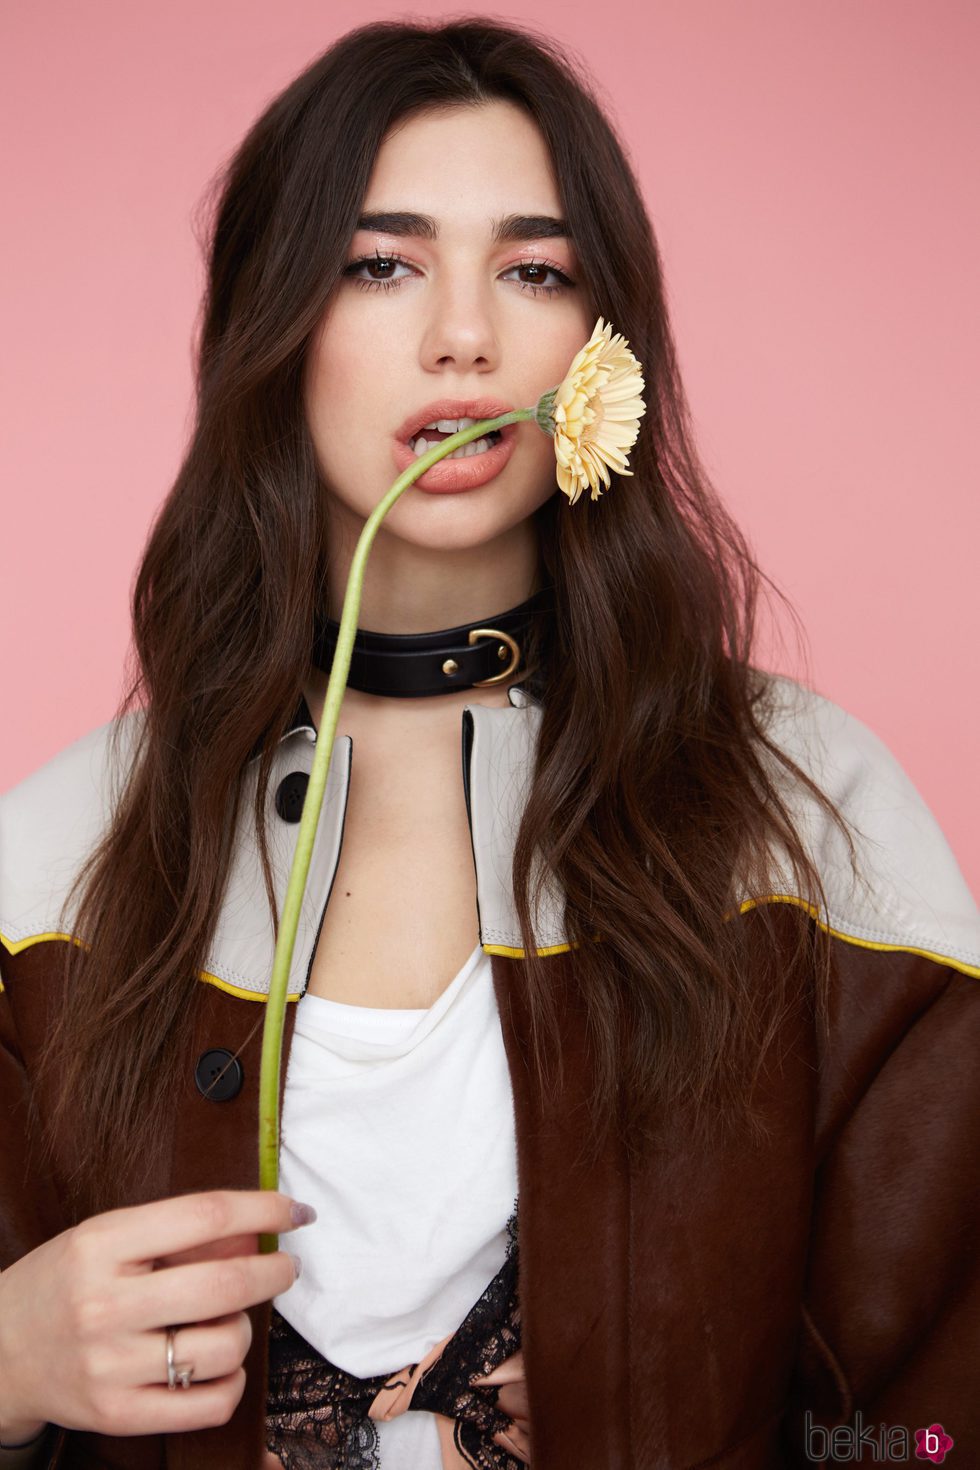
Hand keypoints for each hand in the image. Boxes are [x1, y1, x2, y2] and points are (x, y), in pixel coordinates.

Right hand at [0, 1190, 311, 1440]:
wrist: (1, 1350)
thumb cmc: (66, 1282)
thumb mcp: (110, 1237)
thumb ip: (180, 1233)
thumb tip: (258, 1227)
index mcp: (102, 1244)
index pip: (204, 1216)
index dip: (264, 1208)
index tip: (295, 1210)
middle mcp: (104, 1304)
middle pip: (223, 1285)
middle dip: (274, 1272)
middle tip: (286, 1267)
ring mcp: (110, 1365)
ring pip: (223, 1347)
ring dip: (246, 1330)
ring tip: (229, 1322)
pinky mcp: (118, 1414)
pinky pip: (209, 1404)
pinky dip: (232, 1381)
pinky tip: (220, 1364)